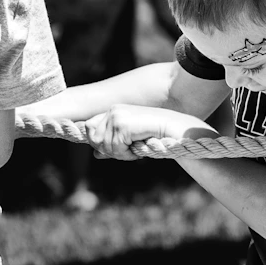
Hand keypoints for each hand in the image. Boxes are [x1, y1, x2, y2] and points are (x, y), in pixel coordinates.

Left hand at [82, 104, 216, 159]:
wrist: (177, 131)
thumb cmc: (158, 137)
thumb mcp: (131, 143)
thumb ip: (113, 146)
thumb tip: (95, 154)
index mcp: (114, 111)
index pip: (88, 128)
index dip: (99, 142)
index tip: (118, 149)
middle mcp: (113, 110)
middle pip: (93, 139)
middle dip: (110, 150)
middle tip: (130, 151)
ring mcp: (116, 116)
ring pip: (103, 145)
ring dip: (121, 153)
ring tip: (138, 147)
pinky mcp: (122, 124)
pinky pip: (114, 148)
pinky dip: (126, 154)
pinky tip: (139, 147)